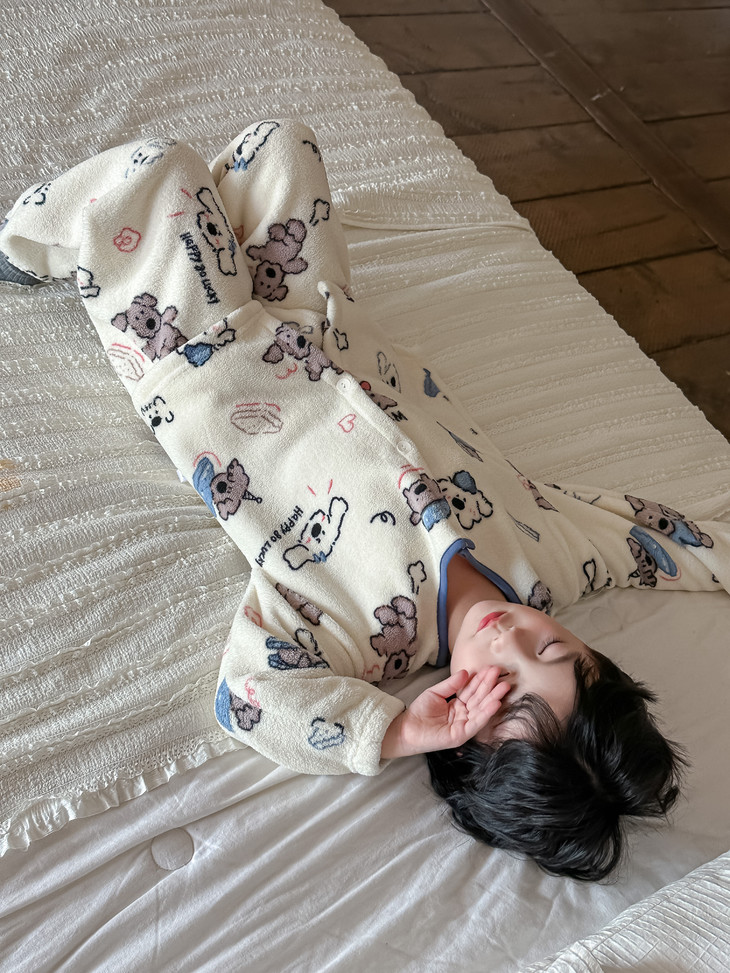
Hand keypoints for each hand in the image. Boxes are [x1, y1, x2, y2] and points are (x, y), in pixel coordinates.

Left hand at [381, 667, 510, 759]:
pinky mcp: (461, 735)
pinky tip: (495, 703)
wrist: (406, 728)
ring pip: (481, 710)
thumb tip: (466, 672)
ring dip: (493, 698)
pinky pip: (476, 723)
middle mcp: (463, 715)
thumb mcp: (436, 692)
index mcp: (458, 705)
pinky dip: (486, 713)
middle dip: (490, 686)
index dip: (481, 680)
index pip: (472, 691)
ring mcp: (464, 725)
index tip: (491, 668)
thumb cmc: (419, 711)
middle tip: (500, 673)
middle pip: (479, 699)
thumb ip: (451, 684)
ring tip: (503, 686)